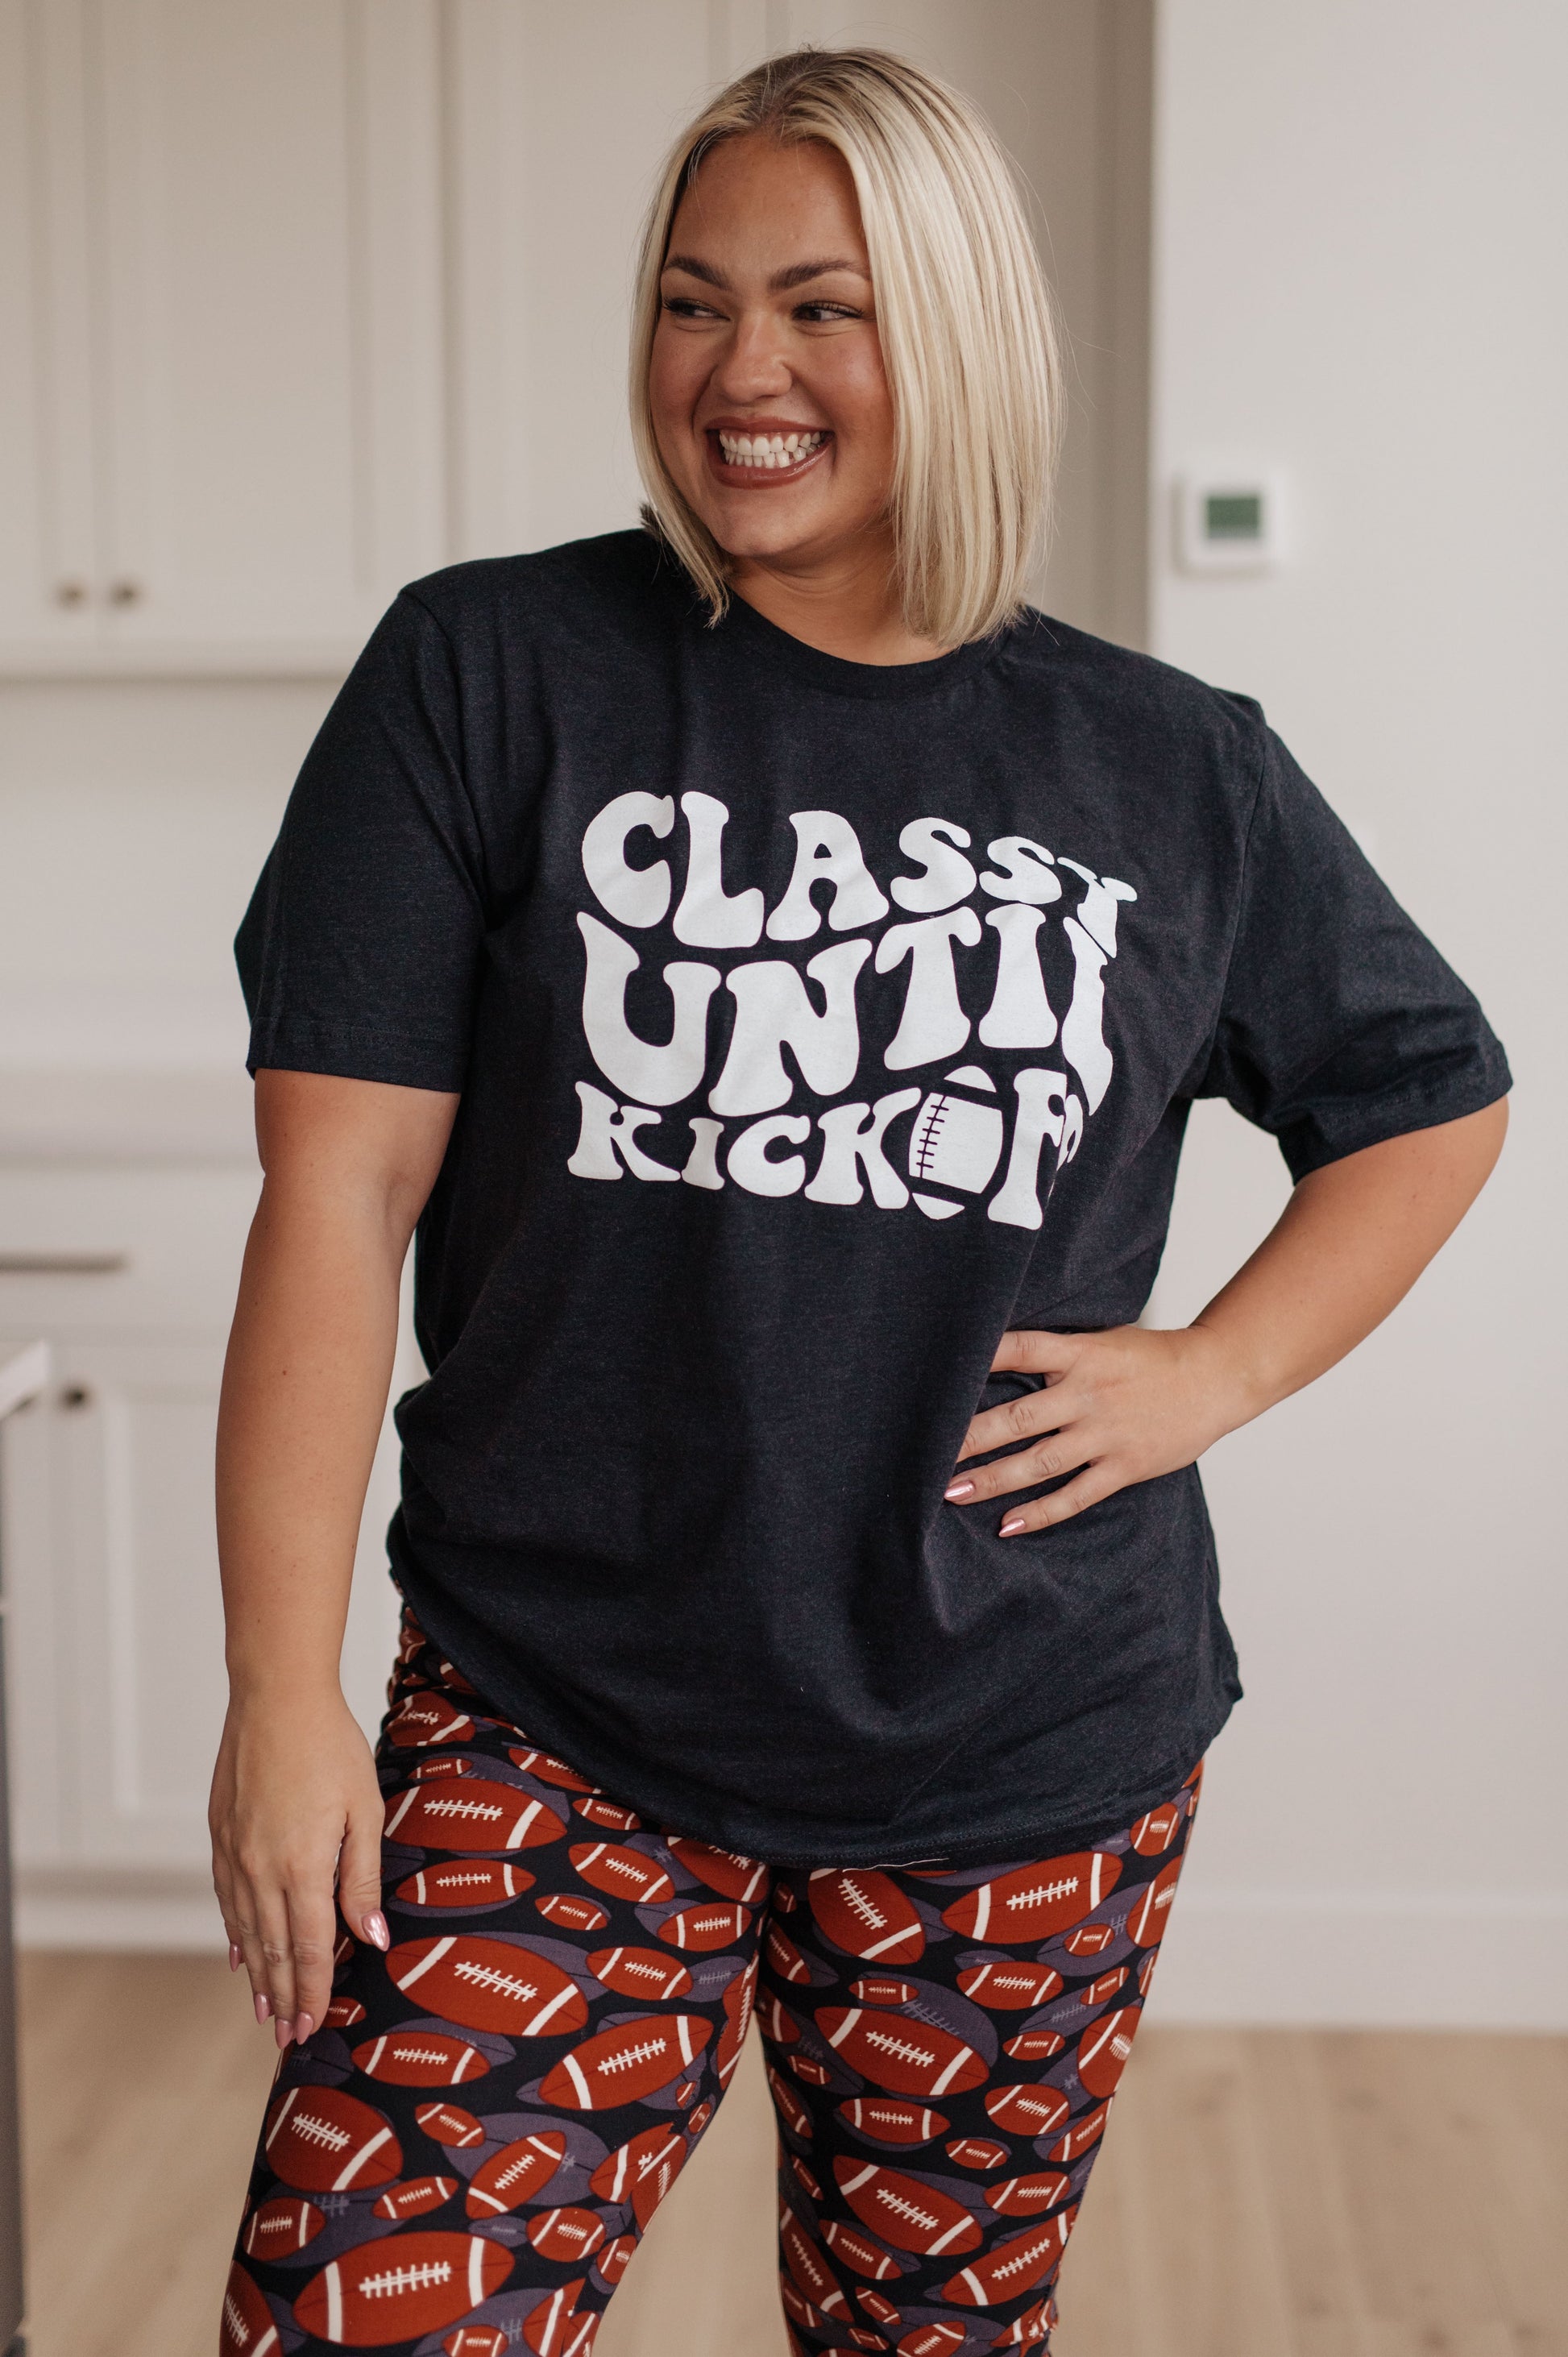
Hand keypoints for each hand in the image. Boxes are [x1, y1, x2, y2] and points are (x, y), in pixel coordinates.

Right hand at [209, 1683, 387, 2048]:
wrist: (276, 1698)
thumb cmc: (330, 1747)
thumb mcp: (364, 1811)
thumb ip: (363, 1878)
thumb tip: (372, 1938)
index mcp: (304, 1867)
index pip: (312, 1947)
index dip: (314, 1990)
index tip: (315, 2026)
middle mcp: (262, 1870)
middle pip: (276, 1949)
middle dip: (285, 1996)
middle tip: (289, 2037)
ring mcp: (236, 1854)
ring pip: (247, 1931)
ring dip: (258, 1974)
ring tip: (264, 2011)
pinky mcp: (221, 1836)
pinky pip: (227, 1899)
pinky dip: (234, 1933)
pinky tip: (238, 1954)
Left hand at [945, 1325, 1247, 1535]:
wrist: (1216, 1377)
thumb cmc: (1152, 1357)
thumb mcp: (1102, 1340)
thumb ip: (1057, 1352)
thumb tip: (997, 1358)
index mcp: (1081, 1353)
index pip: (1020, 1348)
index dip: (980, 1357)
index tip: (940, 1372)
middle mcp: (1088, 1393)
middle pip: (1018, 1418)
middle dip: (968, 1439)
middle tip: (924, 1454)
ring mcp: (1106, 1433)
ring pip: (1039, 1461)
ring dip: (993, 1479)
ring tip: (952, 1492)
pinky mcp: (1124, 1466)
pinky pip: (1076, 1495)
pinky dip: (1042, 1512)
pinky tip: (1008, 1524)